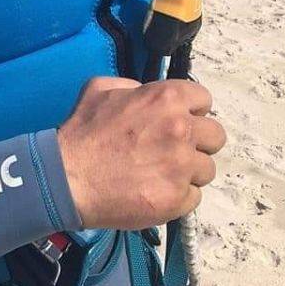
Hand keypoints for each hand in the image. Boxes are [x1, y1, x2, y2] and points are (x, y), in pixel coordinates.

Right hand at [56, 77, 225, 229]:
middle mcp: (182, 129)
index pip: (204, 99)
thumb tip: (145, 94)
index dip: (191, 109)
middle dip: (197, 141)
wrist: (69, 177)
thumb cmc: (83, 131)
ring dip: (188, 171)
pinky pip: (194, 196)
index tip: (179, 119)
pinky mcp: (178, 199)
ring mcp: (182, 166)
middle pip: (215, 135)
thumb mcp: (101, 88)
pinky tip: (155, 190)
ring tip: (161, 173)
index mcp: (166, 98)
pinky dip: (178, 195)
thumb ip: (132, 86)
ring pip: (207, 169)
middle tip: (173, 148)